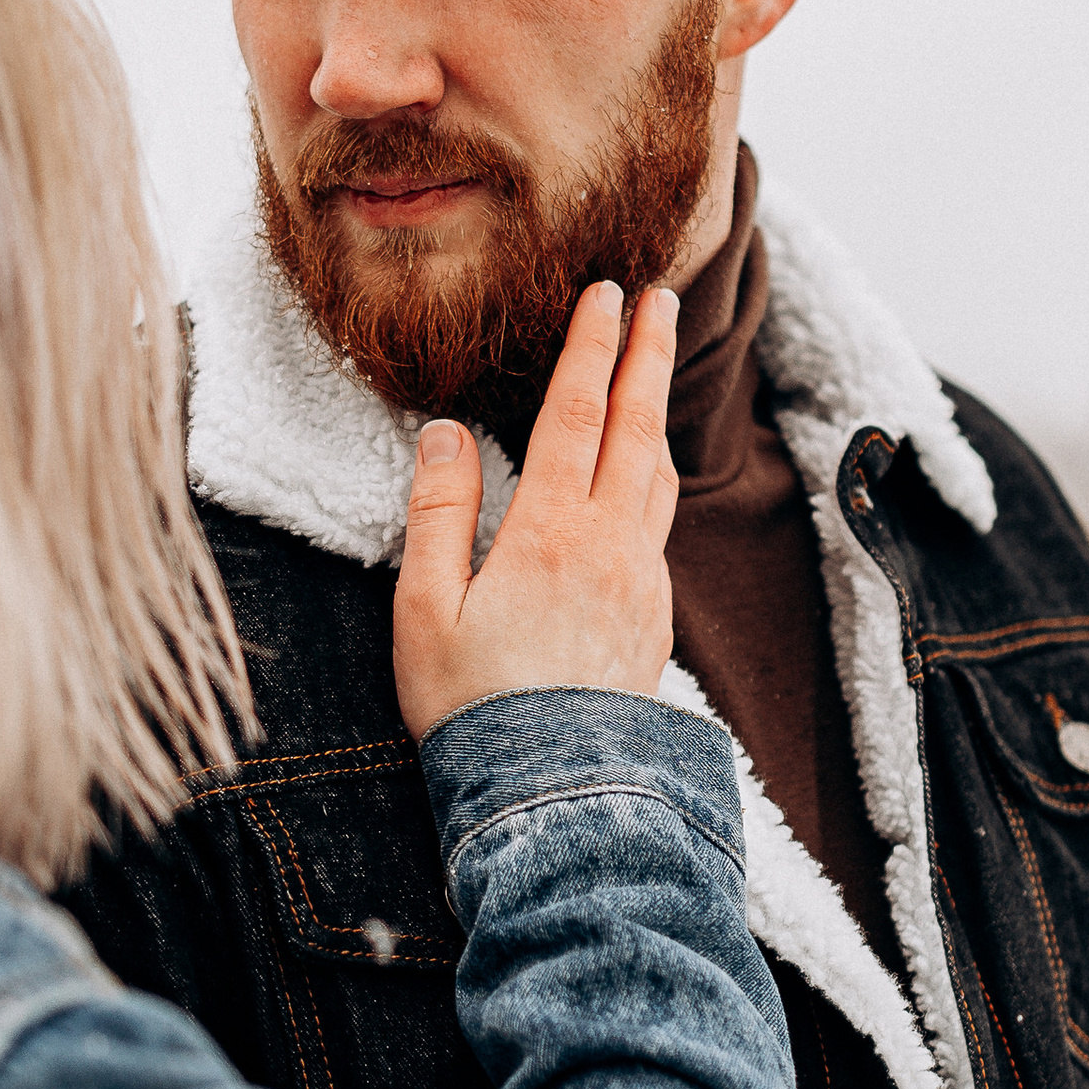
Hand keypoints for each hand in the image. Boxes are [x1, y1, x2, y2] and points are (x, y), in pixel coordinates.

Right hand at [393, 283, 680, 741]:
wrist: (550, 793)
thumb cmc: (473, 706)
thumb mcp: (428, 608)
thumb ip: (440, 512)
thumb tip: (445, 434)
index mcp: (552, 532)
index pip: (575, 414)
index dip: (592, 348)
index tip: (608, 295)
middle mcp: (612, 546)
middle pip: (637, 429)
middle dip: (647, 358)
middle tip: (661, 302)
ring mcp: (642, 583)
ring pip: (658, 477)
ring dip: (656, 417)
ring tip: (654, 377)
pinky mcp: (654, 621)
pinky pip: (659, 529)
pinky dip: (653, 481)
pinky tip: (641, 483)